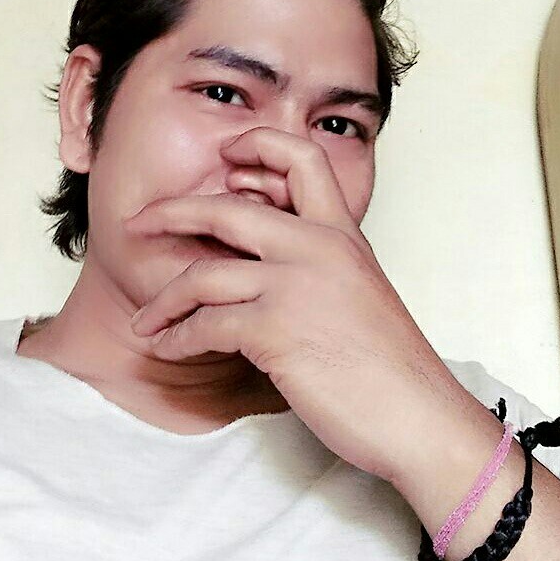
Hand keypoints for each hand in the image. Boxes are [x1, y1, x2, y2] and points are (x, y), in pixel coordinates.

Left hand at [125, 126, 454, 484]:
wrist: (420, 417)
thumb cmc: (389, 364)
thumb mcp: (360, 290)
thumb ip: (319, 262)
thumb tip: (264, 260)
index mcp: (341, 232)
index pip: (300, 157)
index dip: (259, 144)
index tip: (226, 156)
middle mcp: (317, 247)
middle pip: (227, 207)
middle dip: (173, 212)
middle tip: (139, 223)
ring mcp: (296, 286)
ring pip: (204, 273)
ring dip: (164, 300)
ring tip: (145, 320)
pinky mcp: (277, 331)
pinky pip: (205, 325)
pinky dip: (178, 337)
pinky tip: (169, 348)